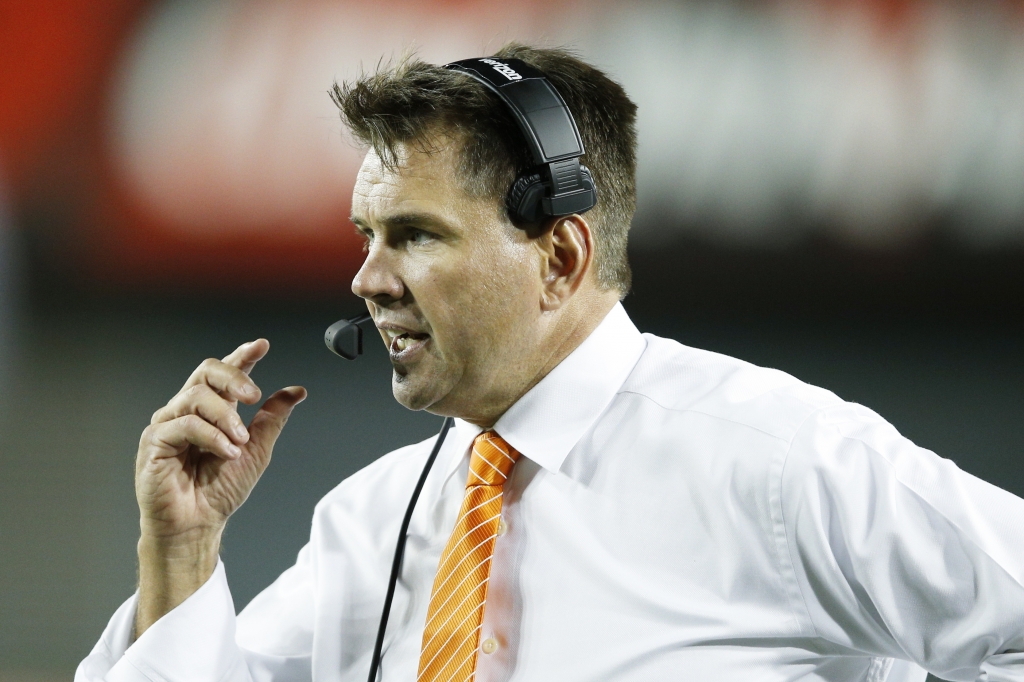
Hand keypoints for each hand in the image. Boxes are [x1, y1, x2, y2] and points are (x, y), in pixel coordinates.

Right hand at [134, 339, 305, 633]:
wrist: (199, 525)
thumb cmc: (220, 491)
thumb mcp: (257, 451)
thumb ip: (272, 419)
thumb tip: (296, 391)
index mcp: (212, 411)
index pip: (224, 373)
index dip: (242, 356)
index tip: (262, 345)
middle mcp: (188, 411)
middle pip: (206, 372)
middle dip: (234, 377)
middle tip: (254, 396)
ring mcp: (169, 424)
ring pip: (197, 396)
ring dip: (226, 417)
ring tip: (239, 443)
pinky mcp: (154, 442)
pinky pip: (184, 424)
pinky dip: (211, 436)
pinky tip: (226, 452)